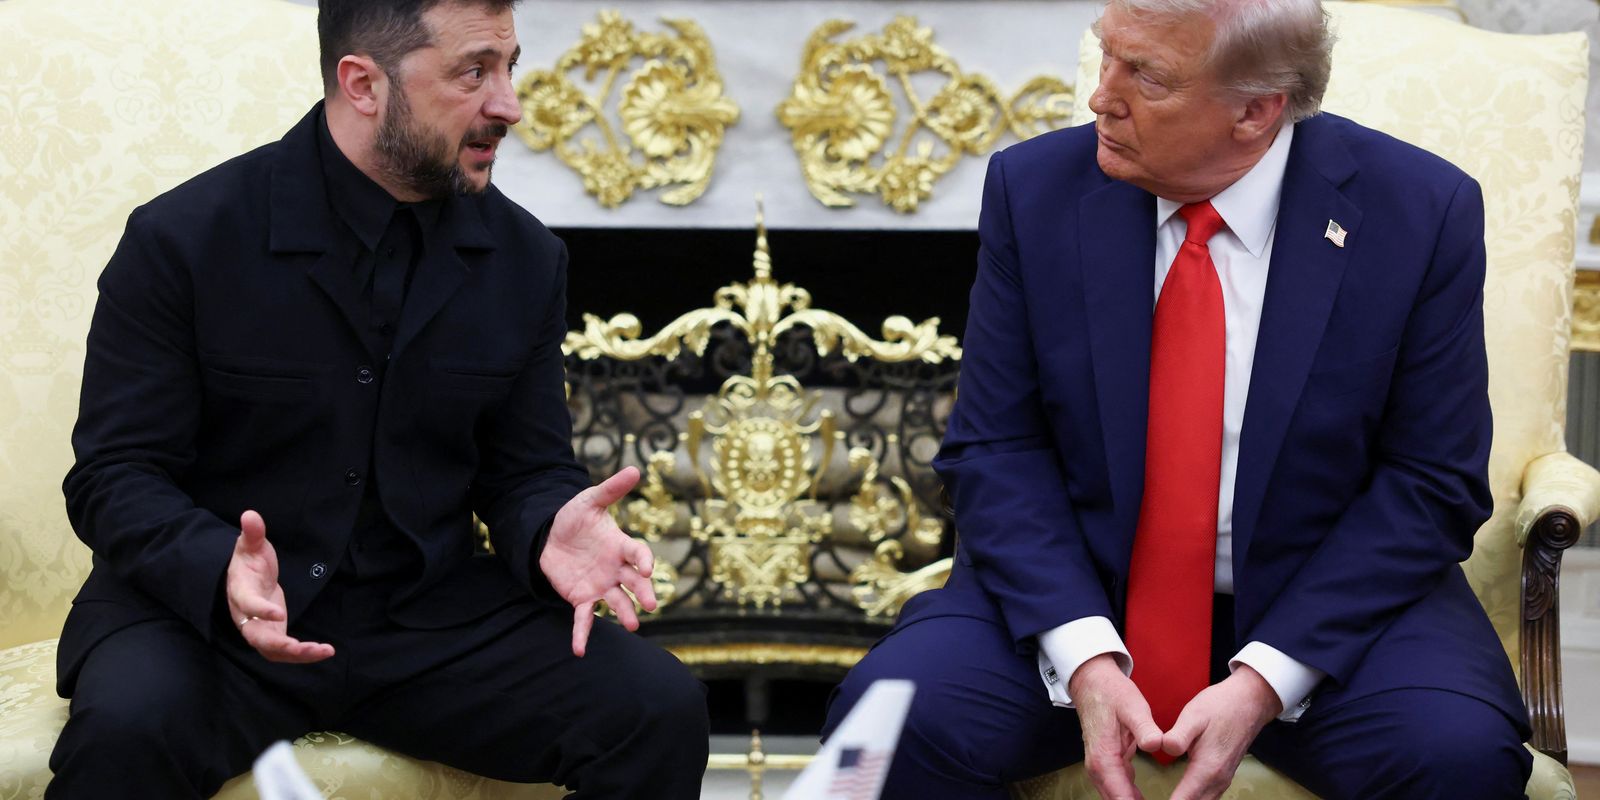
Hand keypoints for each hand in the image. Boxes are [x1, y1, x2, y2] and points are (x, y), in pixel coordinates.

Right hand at [226, 510, 334, 663]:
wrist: (245, 579)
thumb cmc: (248, 561)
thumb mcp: (250, 545)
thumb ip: (252, 533)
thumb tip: (250, 514)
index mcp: (241, 592)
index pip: (248, 604)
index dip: (261, 610)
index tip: (278, 613)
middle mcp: (246, 617)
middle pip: (258, 637)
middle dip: (281, 646)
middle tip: (303, 648)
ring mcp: (259, 628)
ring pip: (273, 651)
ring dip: (298, 655)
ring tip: (324, 651)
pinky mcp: (272, 635)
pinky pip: (285, 652)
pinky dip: (303, 654)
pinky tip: (325, 651)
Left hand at [540, 467, 657, 656]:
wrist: (550, 536)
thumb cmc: (575, 518)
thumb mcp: (590, 501)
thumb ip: (611, 489)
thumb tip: (635, 468)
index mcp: (621, 546)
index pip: (638, 553)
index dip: (644, 560)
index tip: (647, 568)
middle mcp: (616, 569)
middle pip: (634, 582)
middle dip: (643, 592)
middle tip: (651, 603)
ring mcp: (601, 585)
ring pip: (617, 602)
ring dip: (626, 614)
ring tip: (634, 626)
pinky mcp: (582, 598)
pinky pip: (585, 619)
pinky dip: (582, 635)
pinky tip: (579, 651)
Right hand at [1069, 653, 1164, 799]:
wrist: (1092, 683)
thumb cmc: (1112, 694)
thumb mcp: (1132, 706)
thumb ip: (1145, 728)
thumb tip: (1156, 745)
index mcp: (1104, 759)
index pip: (1121, 798)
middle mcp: (1099, 768)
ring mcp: (1101, 767)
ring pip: (1116, 798)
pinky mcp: (1108, 764)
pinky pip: (1119, 789)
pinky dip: (1131, 798)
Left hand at [1162, 665, 1280, 799]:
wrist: (1249, 702)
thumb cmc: (1220, 707)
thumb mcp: (1194, 716)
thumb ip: (1178, 737)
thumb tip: (1163, 749)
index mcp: (1207, 769)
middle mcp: (1217, 780)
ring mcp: (1223, 780)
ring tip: (1164, 799)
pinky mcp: (1223, 776)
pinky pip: (1208, 798)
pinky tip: (1180, 796)